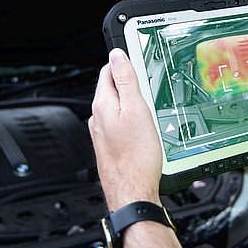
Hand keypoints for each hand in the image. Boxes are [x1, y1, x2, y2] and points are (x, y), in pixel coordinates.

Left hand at [89, 48, 162, 210]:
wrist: (133, 192)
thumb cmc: (137, 157)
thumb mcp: (137, 110)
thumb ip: (126, 80)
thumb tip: (117, 56)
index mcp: (102, 104)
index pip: (108, 70)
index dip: (124, 62)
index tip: (138, 61)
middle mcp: (98, 118)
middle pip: (112, 88)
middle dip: (129, 82)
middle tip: (149, 84)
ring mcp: (102, 133)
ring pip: (116, 107)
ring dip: (131, 102)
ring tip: (150, 106)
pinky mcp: (110, 146)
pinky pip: (119, 124)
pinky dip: (131, 120)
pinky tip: (144, 128)